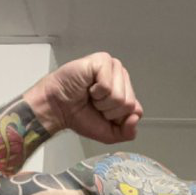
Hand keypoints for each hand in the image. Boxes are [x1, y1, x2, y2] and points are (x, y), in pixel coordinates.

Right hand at [26, 51, 143, 143]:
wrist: (58, 109)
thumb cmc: (80, 115)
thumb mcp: (110, 133)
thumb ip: (128, 132)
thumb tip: (135, 117)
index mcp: (125, 91)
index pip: (137, 110)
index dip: (118, 119)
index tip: (103, 115)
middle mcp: (121, 76)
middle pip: (129, 104)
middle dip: (110, 112)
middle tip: (95, 104)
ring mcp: (113, 67)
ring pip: (120, 97)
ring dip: (102, 103)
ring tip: (91, 96)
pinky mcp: (102, 61)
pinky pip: (108, 86)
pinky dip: (96, 93)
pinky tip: (88, 87)